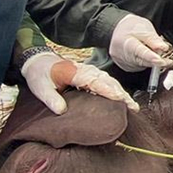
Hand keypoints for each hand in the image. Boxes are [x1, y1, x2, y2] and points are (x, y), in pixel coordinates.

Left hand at [22, 53, 139, 113]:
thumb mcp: (41, 88)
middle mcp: (86, 70)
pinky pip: (106, 82)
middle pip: (107, 81)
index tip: (119, 99)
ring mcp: (90, 72)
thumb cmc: (40, 75)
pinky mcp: (90, 76)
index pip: (95, 81)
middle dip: (121, 93)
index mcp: (75, 72)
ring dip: (121, 92)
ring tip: (132, 105)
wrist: (39, 62)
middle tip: (133, 107)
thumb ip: (51, 99)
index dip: (108, 90)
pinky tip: (122, 99)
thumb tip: (62, 111)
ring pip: (109, 81)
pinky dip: (115, 89)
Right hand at [109, 14, 171, 71]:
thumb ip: (153, 39)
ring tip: (159, 56)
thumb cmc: (131, 27)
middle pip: (142, 61)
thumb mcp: (144, 27)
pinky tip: (149, 57)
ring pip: (142, 65)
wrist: (119, 29)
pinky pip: (139, 67)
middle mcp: (122, 54)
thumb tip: (163, 48)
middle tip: (168, 61)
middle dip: (156, 62)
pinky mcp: (126, 66)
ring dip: (152, 62)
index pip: (139, 51)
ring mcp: (123, 62)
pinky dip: (146, 63)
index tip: (160, 60)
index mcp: (125, 42)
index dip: (151, 57)